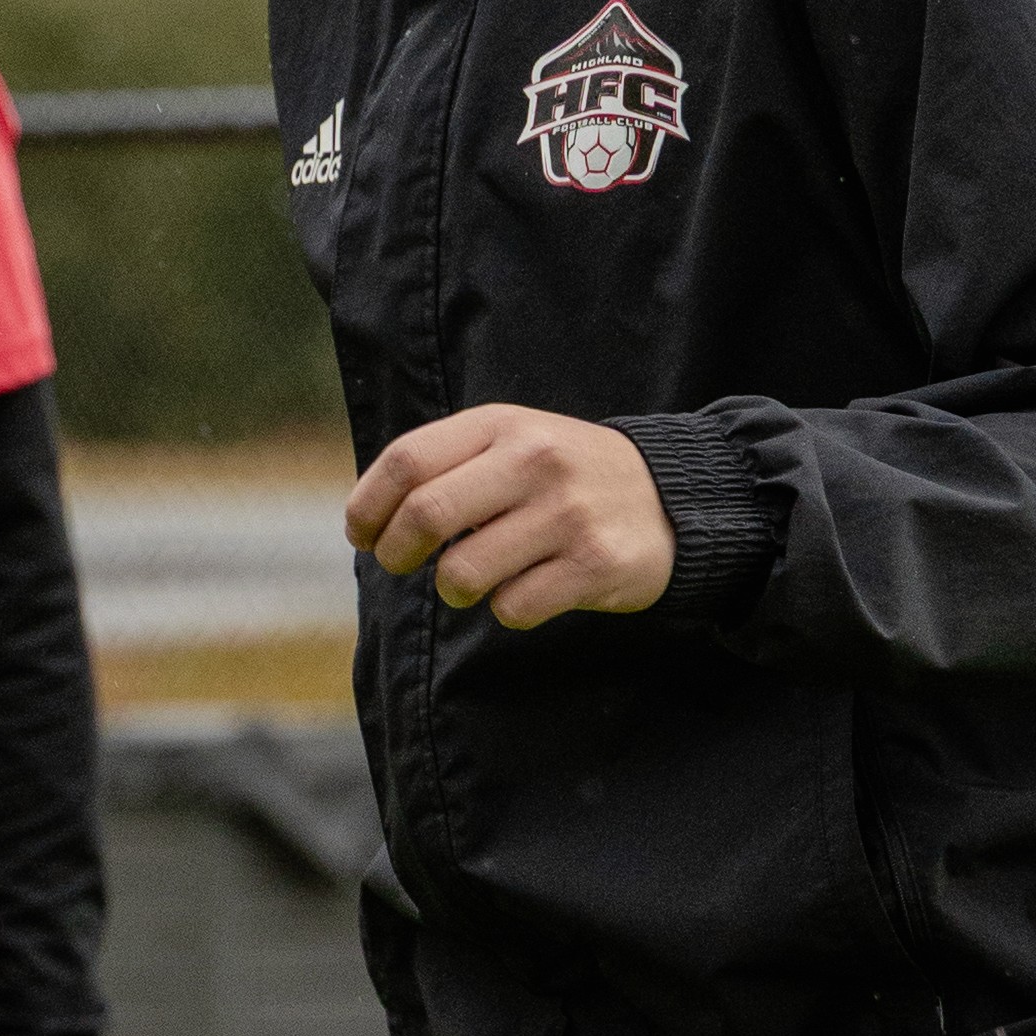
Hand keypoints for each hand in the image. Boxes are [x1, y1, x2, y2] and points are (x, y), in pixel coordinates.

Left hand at [348, 404, 673, 626]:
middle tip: (400, 564)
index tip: (362, 535)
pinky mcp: (594, 564)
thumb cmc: (565, 476)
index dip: (368, 506)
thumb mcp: (513, 442)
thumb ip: (447, 464)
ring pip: (463, 573)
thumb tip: (370, 518)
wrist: (672, 496)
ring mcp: (567, 514)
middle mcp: (535, 461)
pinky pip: (513, 607)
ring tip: (471, 580)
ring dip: (453, 589)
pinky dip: (505, 609)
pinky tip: (527, 590)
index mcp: (504, 426)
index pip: (407, 461)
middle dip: (396, 552)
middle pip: (425, 515)